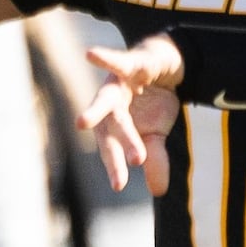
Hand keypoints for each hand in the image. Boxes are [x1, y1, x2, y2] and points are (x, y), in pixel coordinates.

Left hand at [77, 35, 182, 191]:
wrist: (164, 66)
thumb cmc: (151, 102)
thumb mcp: (157, 134)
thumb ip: (155, 159)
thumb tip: (158, 191)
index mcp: (115, 126)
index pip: (113, 148)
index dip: (115, 166)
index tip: (118, 185)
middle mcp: (111, 106)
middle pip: (110, 128)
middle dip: (113, 148)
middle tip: (117, 163)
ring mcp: (117, 84)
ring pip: (107, 99)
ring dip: (96, 110)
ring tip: (81, 123)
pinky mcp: (129, 64)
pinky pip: (116, 60)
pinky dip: (104, 58)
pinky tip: (90, 54)